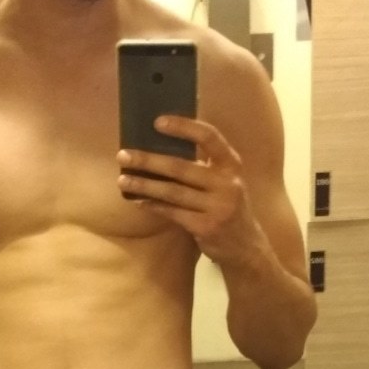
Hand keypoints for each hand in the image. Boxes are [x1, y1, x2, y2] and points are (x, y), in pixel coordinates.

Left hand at [117, 117, 264, 263]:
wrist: (246, 246)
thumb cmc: (226, 206)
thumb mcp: (224, 181)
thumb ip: (204, 165)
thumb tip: (161, 146)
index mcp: (231, 164)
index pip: (209, 137)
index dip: (183, 127)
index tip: (157, 122)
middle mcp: (227, 183)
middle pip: (181, 167)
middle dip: (148, 161)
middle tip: (122, 155)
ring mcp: (218, 206)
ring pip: (173, 192)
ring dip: (144, 185)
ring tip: (122, 180)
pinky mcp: (207, 227)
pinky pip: (173, 212)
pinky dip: (153, 206)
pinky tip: (138, 201)